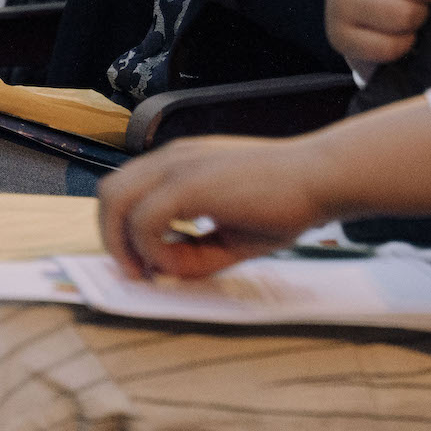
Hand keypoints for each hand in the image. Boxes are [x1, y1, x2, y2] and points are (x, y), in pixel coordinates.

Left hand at [98, 135, 328, 279]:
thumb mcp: (231, 233)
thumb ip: (196, 251)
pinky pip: (146, 221)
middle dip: (113, 238)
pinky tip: (183, 263)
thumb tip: (166, 273)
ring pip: (116, 200)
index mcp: (181, 163)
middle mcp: (174, 158)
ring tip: (153, 270)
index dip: (123, 232)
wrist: (321, 178)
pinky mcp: (190, 182)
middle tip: (139, 272)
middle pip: (110, 193)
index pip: (127, 190)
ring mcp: (179, 166)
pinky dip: (154, 250)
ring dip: (125, 243)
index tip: (145, 266)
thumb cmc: (287, 201)